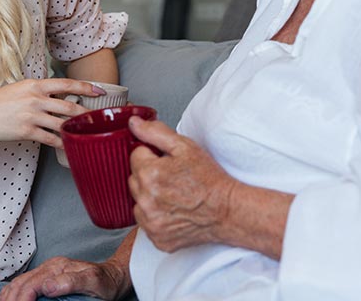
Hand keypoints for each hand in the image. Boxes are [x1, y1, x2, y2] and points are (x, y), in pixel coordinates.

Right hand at [0, 78, 103, 146]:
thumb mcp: (20, 88)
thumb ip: (39, 91)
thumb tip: (59, 95)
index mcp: (35, 85)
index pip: (66, 84)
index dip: (86, 87)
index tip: (100, 91)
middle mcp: (35, 98)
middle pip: (69, 105)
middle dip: (87, 112)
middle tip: (100, 117)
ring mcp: (31, 115)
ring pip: (62, 122)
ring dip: (77, 128)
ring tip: (89, 132)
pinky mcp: (26, 131)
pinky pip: (50, 138)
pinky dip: (62, 143)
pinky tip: (70, 146)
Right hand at [0, 256, 128, 300]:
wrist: (114, 275)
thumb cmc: (106, 281)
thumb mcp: (94, 282)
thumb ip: (71, 282)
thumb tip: (47, 286)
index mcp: (58, 268)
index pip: (31, 285)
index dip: (22, 300)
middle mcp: (50, 267)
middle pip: (21, 283)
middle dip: (10, 300)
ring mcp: (48, 271)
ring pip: (19, 282)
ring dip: (7, 296)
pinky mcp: (47, 276)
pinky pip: (24, 282)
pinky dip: (12, 292)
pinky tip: (7, 299)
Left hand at [127, 117, 237, 252]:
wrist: (226, 210)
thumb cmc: (209, 178)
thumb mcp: (185, 146)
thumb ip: (155, 132)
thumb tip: (133, 123)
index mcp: (150, 174)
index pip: (136, 155)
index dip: (153, 155)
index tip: (168, 161)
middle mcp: (146, 200)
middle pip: (134, 179)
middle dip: (149, 174)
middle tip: (173, 176)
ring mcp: (150, 222)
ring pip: (138, 201)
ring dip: (149, 196)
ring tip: (173, 194)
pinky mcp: (157, 238)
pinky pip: (146, 222)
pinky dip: (156, 216)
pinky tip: (173, 210)